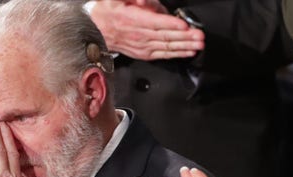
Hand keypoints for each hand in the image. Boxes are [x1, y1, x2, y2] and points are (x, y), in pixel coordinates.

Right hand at [88, 1, 203, 59]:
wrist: (93, 29)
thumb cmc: (106, 11)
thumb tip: (144, 1)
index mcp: (131, 19)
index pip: (155, 23)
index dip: (171, 24)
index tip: (185, 25)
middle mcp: (137, 35)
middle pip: (164, 36)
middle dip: (184, 37)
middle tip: (199, 36)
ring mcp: (140, 46)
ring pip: (165, 47)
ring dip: (184, 47)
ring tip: (198, 45)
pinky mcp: (141, 53)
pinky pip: (161, 55)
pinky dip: (175, 54)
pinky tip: (187, 52)